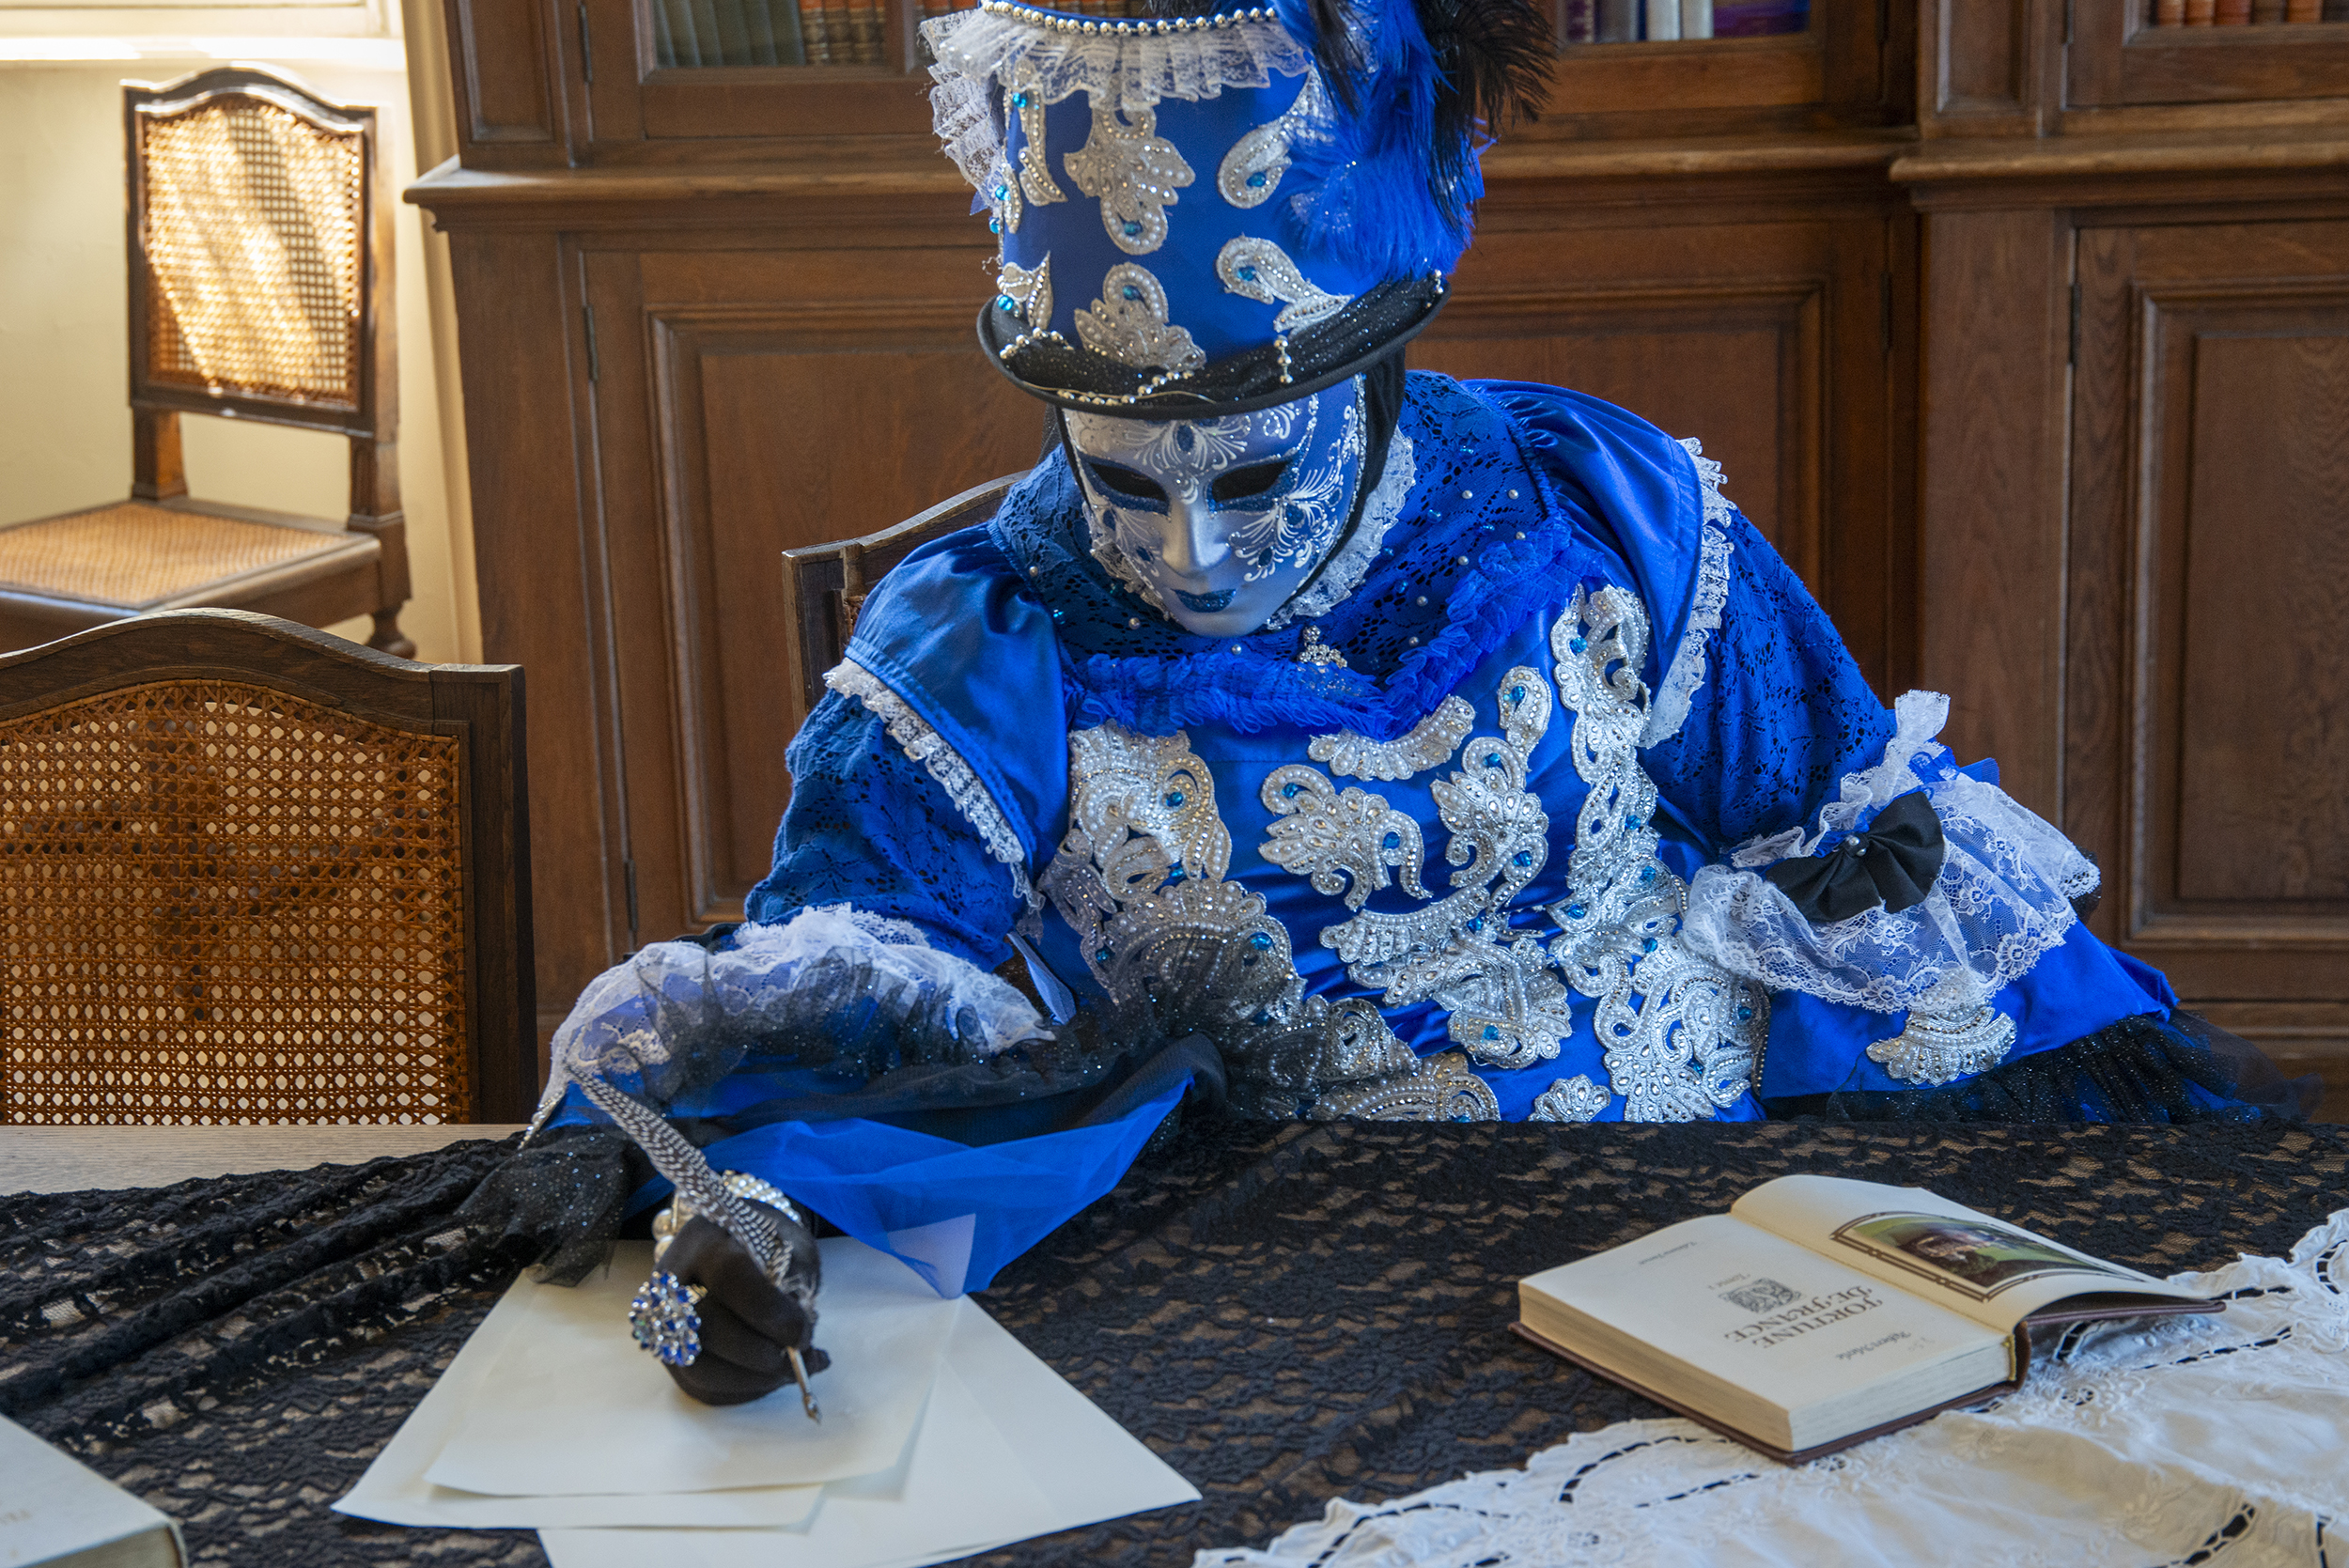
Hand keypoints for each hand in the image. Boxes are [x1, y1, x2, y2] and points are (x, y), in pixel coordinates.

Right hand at [656, 1204, 828, 1405]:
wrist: (735, 1246)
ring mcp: (662, 1322)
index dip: (770, 1313)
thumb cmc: (767, 1245)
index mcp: (703, 1239)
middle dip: (762, 1354)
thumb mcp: (790, 1248)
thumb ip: (795, 1287)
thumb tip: (799, 1341)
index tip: (803, 1334)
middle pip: (708, 1329)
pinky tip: (773, 1377)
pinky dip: (744, 1389)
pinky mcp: (670, 1353)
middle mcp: (670, 1281)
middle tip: (802, 1358)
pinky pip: (703, 1387)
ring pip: (699, 1369)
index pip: (731, 1277)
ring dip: (753, 1380)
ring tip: (793, 1372)